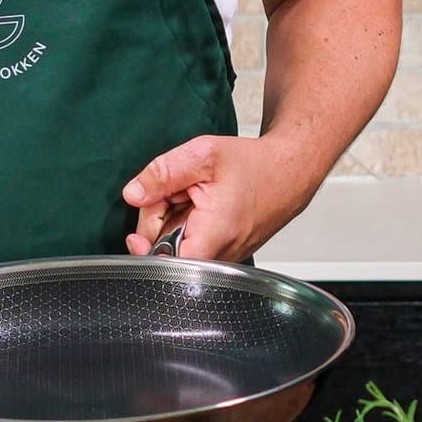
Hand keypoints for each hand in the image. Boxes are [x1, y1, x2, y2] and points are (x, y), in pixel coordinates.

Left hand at [121, 135, 303, 261]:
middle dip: (159, 222)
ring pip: (178, 249)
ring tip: (194, 199)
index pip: (167, 266)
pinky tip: (201, 210)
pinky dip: (188, 227)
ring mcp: (224, 258)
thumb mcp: (202, 155)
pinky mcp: (224, 255)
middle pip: (166, 252)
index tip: (139, 235)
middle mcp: (221, 255)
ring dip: (174, 223)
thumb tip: (133, 194)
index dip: (146, 250)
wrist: (288, 171)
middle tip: (177, 194)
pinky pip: (192, 246)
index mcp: (214, 235)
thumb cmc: (253, 165)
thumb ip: (162, 173)